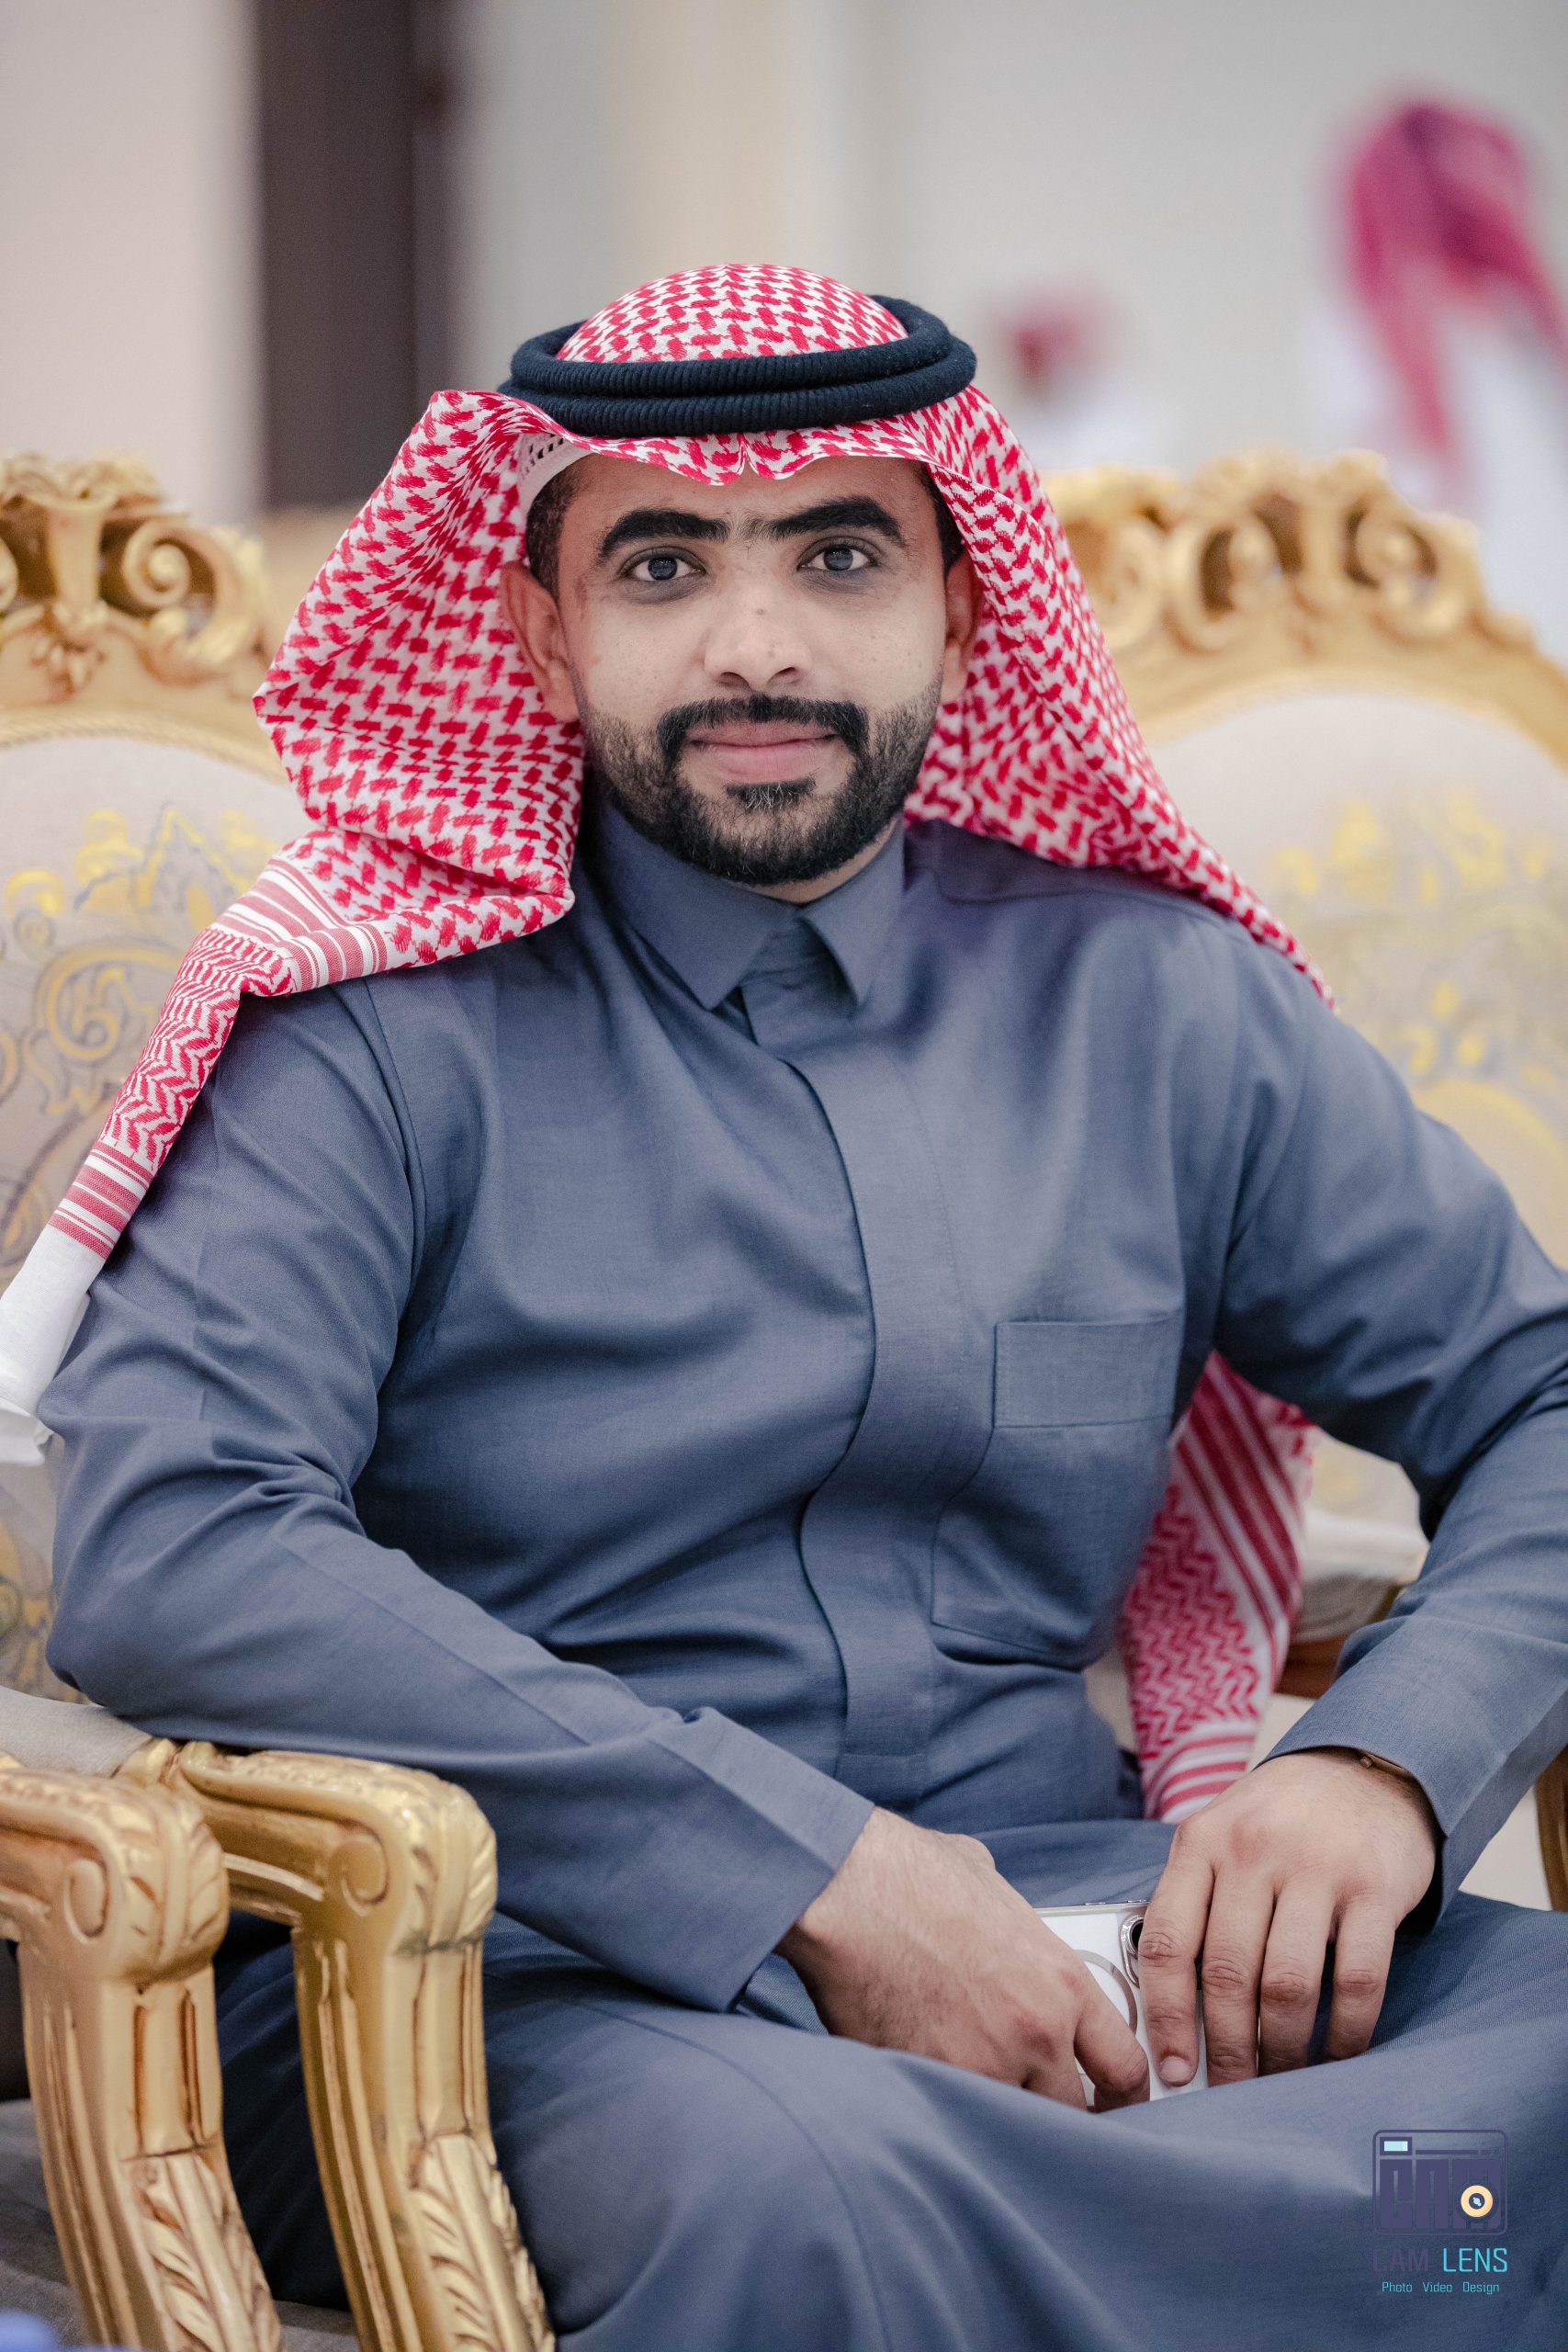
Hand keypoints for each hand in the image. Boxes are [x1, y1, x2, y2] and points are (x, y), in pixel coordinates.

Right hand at [778, 1806, 1149, 2109]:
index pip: (1124, 2069)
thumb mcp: (992, 1887)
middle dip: (1056, 2116)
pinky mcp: (928, 2084)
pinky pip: (950, 2118)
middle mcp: (1034, 2034)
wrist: (849, 1889)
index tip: (1109, 2106)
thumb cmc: (911, 1874)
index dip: (1122, 2098)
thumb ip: (1018, 1925)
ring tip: (973, 2103)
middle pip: (1073, 2117)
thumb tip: (1006, 1925)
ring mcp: (981, 2067)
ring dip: (995, 2117)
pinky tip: (925, 2095)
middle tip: (1036, 2110)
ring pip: (1010, 2125)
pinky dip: (942, 2113)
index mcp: (1061, 1983)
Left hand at [1138, 1748, 1438, 2088]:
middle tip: (1230, 2091)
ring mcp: (1317, 1867)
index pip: (1168, 1941)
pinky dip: (1345, 2033)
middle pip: (1228, 1974)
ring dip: (1281, 2050)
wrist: (1365, 1768)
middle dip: (1226, 2049)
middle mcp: (1253, 1850)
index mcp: (1202, 1842)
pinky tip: (1336, 2055)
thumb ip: (1195, 1901)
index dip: (1165, 2016)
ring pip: (1288, 1985)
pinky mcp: (1375, 1888)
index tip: (1172, 2068)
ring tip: (1278, 2080)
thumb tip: (1167, 2008)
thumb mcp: (1221, 1836)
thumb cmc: (1280, 1819)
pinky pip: (1357, 1980)